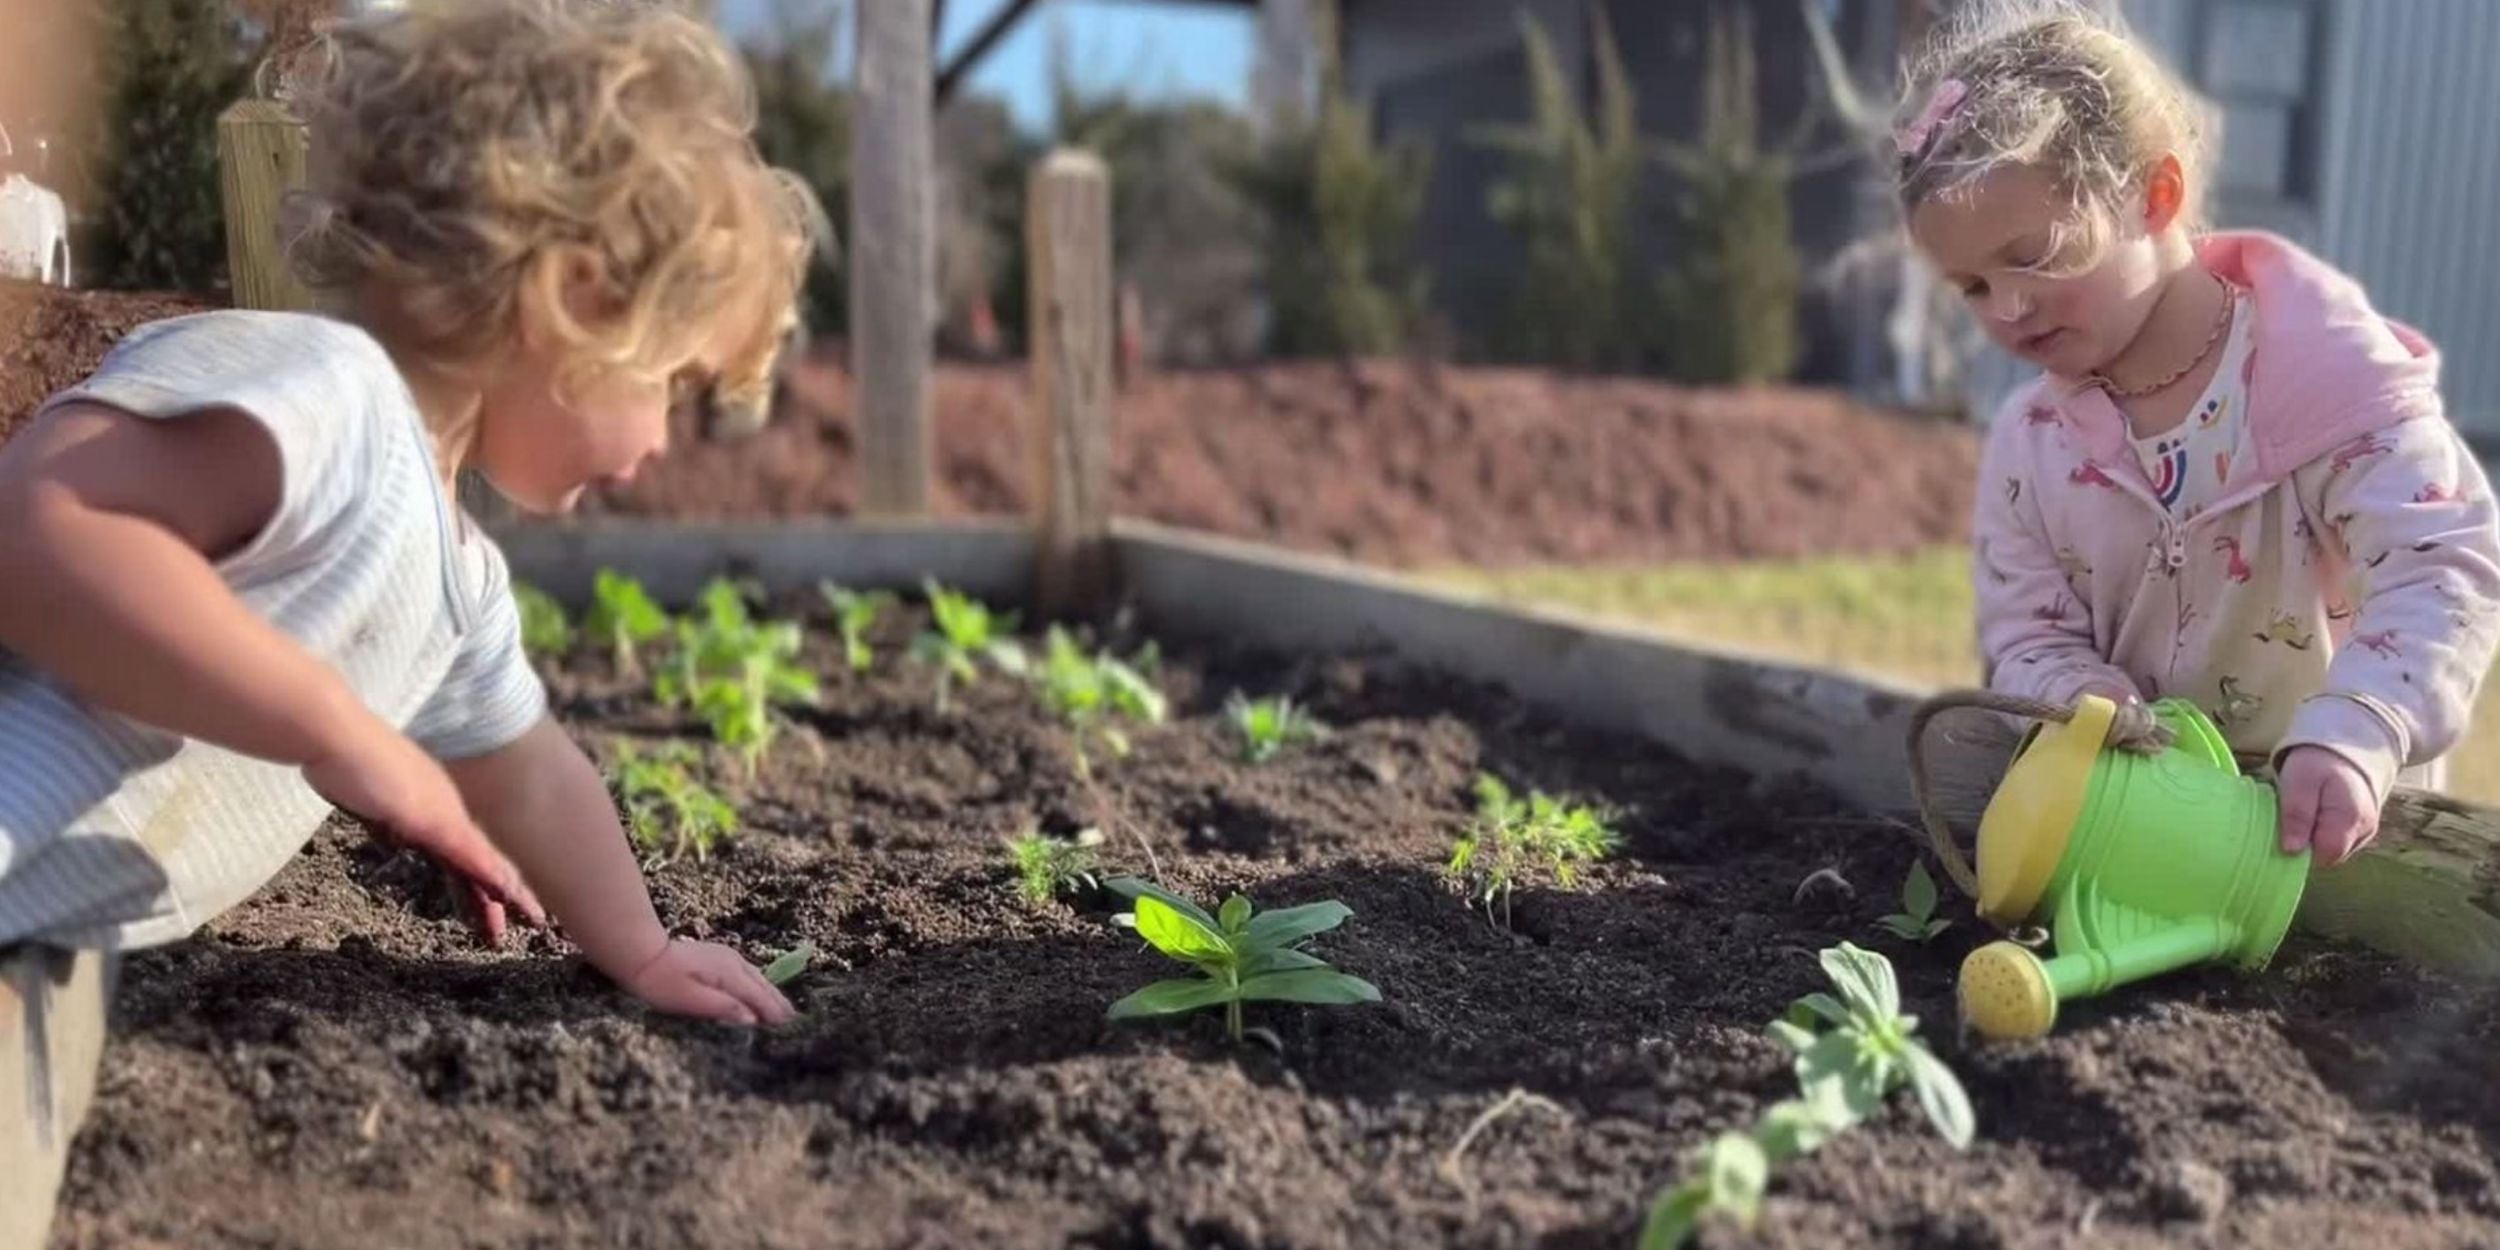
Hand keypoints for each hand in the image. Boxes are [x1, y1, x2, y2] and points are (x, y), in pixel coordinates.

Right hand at [304, 713, 547, 935]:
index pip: (465, 848)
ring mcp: (441, 812)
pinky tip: (507, 893)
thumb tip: (392, 830)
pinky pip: (467, 854)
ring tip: (534, 918)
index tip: (500, 898)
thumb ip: (387, 815)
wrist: (334, 735)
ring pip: (484, 861)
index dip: (483, 875)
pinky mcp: (431, 820)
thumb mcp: (371, 798)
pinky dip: (488, 875)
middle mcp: (445, 807)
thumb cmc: (343, 760)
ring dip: (508, 892)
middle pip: (481, 857)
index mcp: (434, 803)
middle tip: (533, 917)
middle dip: (506, 890)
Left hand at [616, 937, 797, 1025]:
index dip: (774, 1013)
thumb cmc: (660, 981)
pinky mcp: (720, 957)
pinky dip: (760, 986)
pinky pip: (749, 974)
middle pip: (763, 986)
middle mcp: (734, 962)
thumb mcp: (688, 1000)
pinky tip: (760, 992)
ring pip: (758, 977)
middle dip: (778, 1004)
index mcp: (729, 973)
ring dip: (771, 994)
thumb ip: (722, 1007)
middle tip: (794, 1023)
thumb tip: (751, 1019)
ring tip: (784, 1011)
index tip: (789, 1029)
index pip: (758, 997)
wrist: (642, 954)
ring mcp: (728, 957)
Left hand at [2277, 746, 2379, 864]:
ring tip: (2306, 810)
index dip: (2300, 850)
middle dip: (2306, 843)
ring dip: (2313, 838)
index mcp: (2350, 819)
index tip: (2286, 829)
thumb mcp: (2299, 783)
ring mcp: (2365, 831)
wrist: (2344, 745)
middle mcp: (2364, 830)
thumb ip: (2297, 815)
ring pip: (2332, 850)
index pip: (2323, 855)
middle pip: (2328, 855)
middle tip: (2293, 816)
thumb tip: (2292, 850)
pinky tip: (2316, 813)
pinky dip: (2322, 833)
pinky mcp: (2362, 829)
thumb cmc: (2317, 763)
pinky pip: (2338, 842)